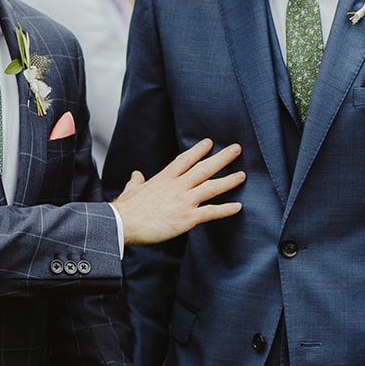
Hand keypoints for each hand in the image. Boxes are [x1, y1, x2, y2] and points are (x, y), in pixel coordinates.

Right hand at [111, 139, 245, 245]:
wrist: (121, 223)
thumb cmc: (124, 210)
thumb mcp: (130, 191)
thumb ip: (136, 182)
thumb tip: (136, 175)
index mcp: (163, 179)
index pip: (184, 160)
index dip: (198, 150)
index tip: (209, 142)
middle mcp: (176, 186)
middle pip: (203, 168)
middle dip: (221, 157)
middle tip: (236, 148)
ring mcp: (183, 200)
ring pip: (211, 186)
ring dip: (229, 180)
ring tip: (242, 175)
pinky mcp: (186, 217)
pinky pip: (211, 212)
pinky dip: (226, 210)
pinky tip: (238, 207)